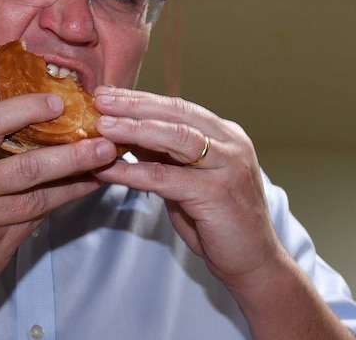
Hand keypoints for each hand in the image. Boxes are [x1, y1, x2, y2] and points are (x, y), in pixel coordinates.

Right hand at [0, 92, 118, 324]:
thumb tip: (20, 132)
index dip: (24, 109)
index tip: (56, 101)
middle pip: (27, 168)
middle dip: (72, 155)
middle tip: (104, 143)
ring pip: (38, 199)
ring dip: (75, 182)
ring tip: (104, 167)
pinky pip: (33, 222)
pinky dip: (59, 205)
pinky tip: (80, 192)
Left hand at [90, 86, 285, 289]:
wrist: (254, 262)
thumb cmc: (219, 220)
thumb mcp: (189, 179)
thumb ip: (166, 155)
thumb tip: (126, 134)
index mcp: (225, 135)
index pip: (178, 107)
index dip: (141, 99)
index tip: (108, 94)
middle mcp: (230, 144)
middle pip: (176, 114)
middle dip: (134, 105)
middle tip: (100, 100)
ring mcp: (228, 166)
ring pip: (175, 138)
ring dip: (134, 130)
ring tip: (102, 127)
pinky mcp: (218, 194)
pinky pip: (166, 178)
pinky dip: (133, 172)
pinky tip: (108, 171)